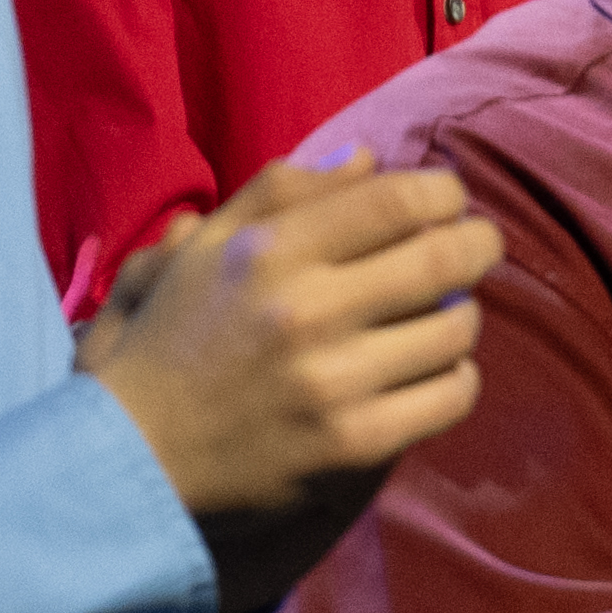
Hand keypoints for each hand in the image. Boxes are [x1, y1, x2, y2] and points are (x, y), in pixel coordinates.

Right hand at [82, 159, 505, 612]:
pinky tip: (431, 371)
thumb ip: (282, 193)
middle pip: (444, 258)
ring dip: (462, 316)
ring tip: (442, 315)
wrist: (132, 456)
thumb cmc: (171, 341)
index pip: (397, 200)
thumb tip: (368, 156)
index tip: (447, 203)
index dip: (444, 195)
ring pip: (457, 329)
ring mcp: (332, 381)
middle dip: (479, 245)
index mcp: (268, 252)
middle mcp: (304, 310)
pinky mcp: (352, 444)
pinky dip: (455, 378)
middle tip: (479, 248)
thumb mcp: (204, 251)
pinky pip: (450, 396)